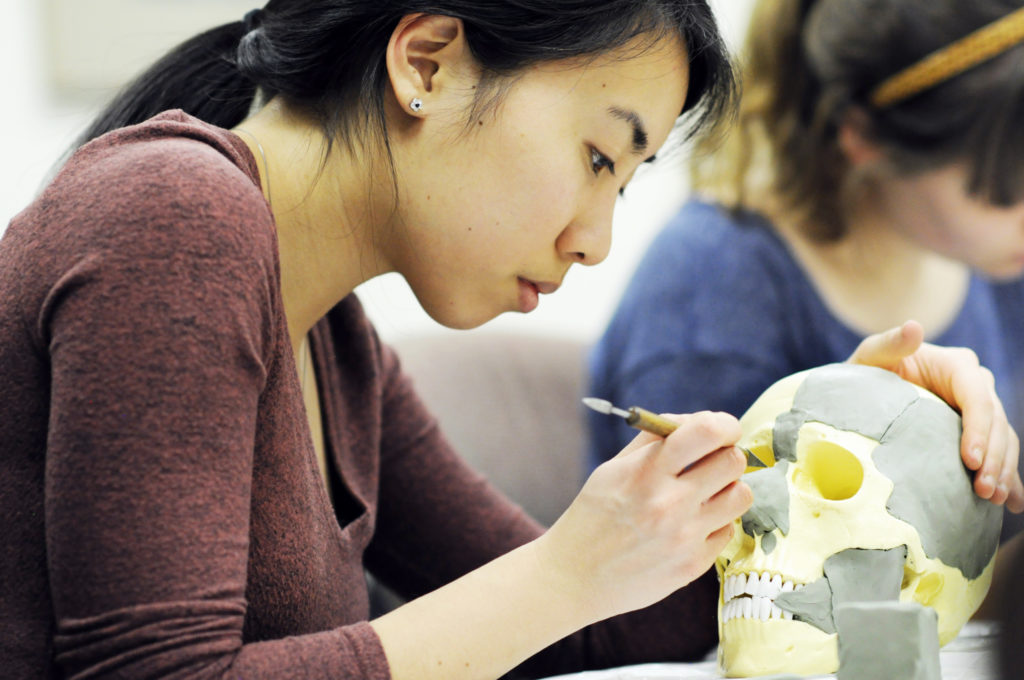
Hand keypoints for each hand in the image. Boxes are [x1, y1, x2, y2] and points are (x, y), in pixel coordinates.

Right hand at [536, 411, 751, 620]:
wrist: (574, 576)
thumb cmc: (593, 516)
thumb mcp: (612, 469)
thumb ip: (653, 441)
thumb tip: (692, 421)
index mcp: (646, 472)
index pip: (708, 431)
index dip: (725, 424)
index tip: (722, 429)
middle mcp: (669, 504)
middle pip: (733, 461)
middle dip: (726, 455)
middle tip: (710, 462)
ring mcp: (684, 538)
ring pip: (741, 496)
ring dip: (727, 489)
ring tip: (705, 494)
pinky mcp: (693, 566)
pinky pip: (727, 530)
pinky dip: (714, 523)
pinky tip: (689, 525)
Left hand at [848, 320, 1023, 512]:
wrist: (866, 391)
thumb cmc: (867, 370)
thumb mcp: (871, 355)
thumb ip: (889, 343)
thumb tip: (913, 327)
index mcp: (956, 365)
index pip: (978, 398)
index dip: (978, 429)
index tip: (970, 460)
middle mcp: (975, 385)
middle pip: (996, 423)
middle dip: (994, 459)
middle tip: (983, 492)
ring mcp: (980, 409)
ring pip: (1003, 441)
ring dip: (1003, 472)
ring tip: (994, 501)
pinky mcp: (976, 431)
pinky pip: (999, 454)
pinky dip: (1009, 479)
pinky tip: (1013, 504)